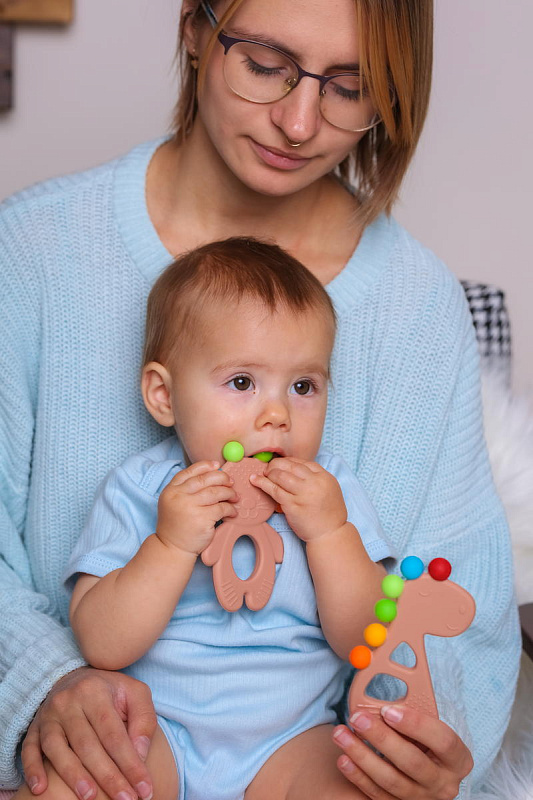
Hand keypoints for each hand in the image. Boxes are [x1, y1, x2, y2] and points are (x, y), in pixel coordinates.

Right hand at [21, 667, 156, 799]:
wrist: (75, 678)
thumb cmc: (111, 692)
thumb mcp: (135, 694)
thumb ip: (144, 720)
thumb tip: (139, 754)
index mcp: (96, 691)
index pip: (114, 734)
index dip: (130, 763)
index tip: (144, 789)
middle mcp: (69, 701)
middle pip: (87, 745)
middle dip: (107, 776)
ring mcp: (48, 715)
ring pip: (57, 748)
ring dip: (73, 775)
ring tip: (90, 797)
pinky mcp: (34, 727)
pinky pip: (29, 749)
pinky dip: (33, 769)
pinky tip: (41, 789)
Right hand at [156, 460, 237, 554]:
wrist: (172, 548)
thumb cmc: (177, 525)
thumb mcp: (174, 502)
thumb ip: (186, 489)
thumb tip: (213, 473)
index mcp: (171, 490)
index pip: (190, 471)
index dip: (205, 466)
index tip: (218, 465)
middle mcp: (179, 496)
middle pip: (205, 479)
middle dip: (222, 478)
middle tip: (231, 483)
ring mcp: (190, 507)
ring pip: (216, 492)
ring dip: (229, 493)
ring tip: (234, 498)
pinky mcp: (202, 519)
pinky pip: (222, 508)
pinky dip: (230, 509)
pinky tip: (232, 512)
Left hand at [250, 457, 346, 542]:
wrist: (330, 534)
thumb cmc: (328, 514)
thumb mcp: (328, 489)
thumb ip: (314, 479)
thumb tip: (292, 471)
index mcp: (324, 477)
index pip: (302, 462)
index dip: (288, 461)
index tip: (280, 463)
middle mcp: (314, 483)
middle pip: (290, 466)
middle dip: (276, 464)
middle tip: (269, 468)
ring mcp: (303, 494)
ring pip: (280, 476)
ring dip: (269, 472)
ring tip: (263, 474)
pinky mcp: (292, 505)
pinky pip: (274, 490)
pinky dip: (262, 483)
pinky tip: (254, 480)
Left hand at [332, 705, 472, 799]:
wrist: (427, 774)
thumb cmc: (427, 743)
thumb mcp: (430, 730)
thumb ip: (413, 718)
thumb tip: (382, 705)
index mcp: (458, 759)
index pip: (443, 741)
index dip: (416, 724)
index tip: (387, 709)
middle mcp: (443, 784)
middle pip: (413, 762)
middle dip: (382, 738)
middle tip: (357, 718)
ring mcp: (422, 799)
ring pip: (391, 780)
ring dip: (362, 756)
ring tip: (341, 734)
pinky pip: (377, 794)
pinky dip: (358, 776)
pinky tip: (343, 759)